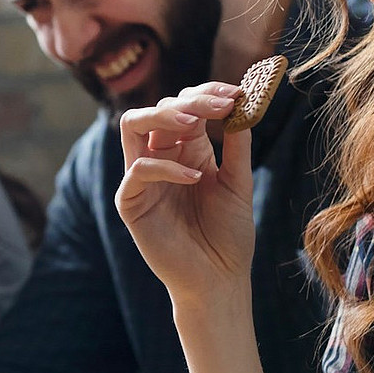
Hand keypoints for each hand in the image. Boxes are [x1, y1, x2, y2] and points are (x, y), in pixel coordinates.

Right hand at [114, 82, 255, 300]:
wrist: (219, 279)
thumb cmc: (228, 235)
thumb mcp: (238, 182)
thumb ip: (235, 145)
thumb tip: (242, 103)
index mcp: (185, 150)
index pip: (184, 107)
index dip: (207, 94)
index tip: (237, 94)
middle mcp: (160, 158)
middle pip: (157, 108)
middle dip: (189, 101)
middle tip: (221, 105)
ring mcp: (143, 179)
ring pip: (132, 126)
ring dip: (163, 116)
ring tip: (195, 124)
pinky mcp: (131, 202)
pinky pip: (138, 170)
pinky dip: (166, 167)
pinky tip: (195, 177)